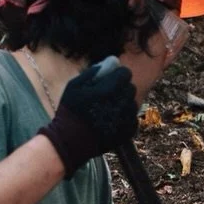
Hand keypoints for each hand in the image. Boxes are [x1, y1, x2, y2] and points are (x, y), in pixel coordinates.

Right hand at [42, 57, 137, 175]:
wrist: (71, 142)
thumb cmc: (70, 111)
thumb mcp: (74, 85)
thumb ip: (94, 71)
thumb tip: (112, 61)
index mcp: (110, 89)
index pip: (125, 73)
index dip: (117, 74)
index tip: (108, 80)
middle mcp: (122, 103)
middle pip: (130, 88)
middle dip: (121, 88)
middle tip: (106, 96)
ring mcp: (127, 119)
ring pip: (133, 103)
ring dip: (123, 103)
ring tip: (108, 109)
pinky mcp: (128, 131)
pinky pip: (133, 118)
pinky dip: (125, 118)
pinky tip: (111, 120)